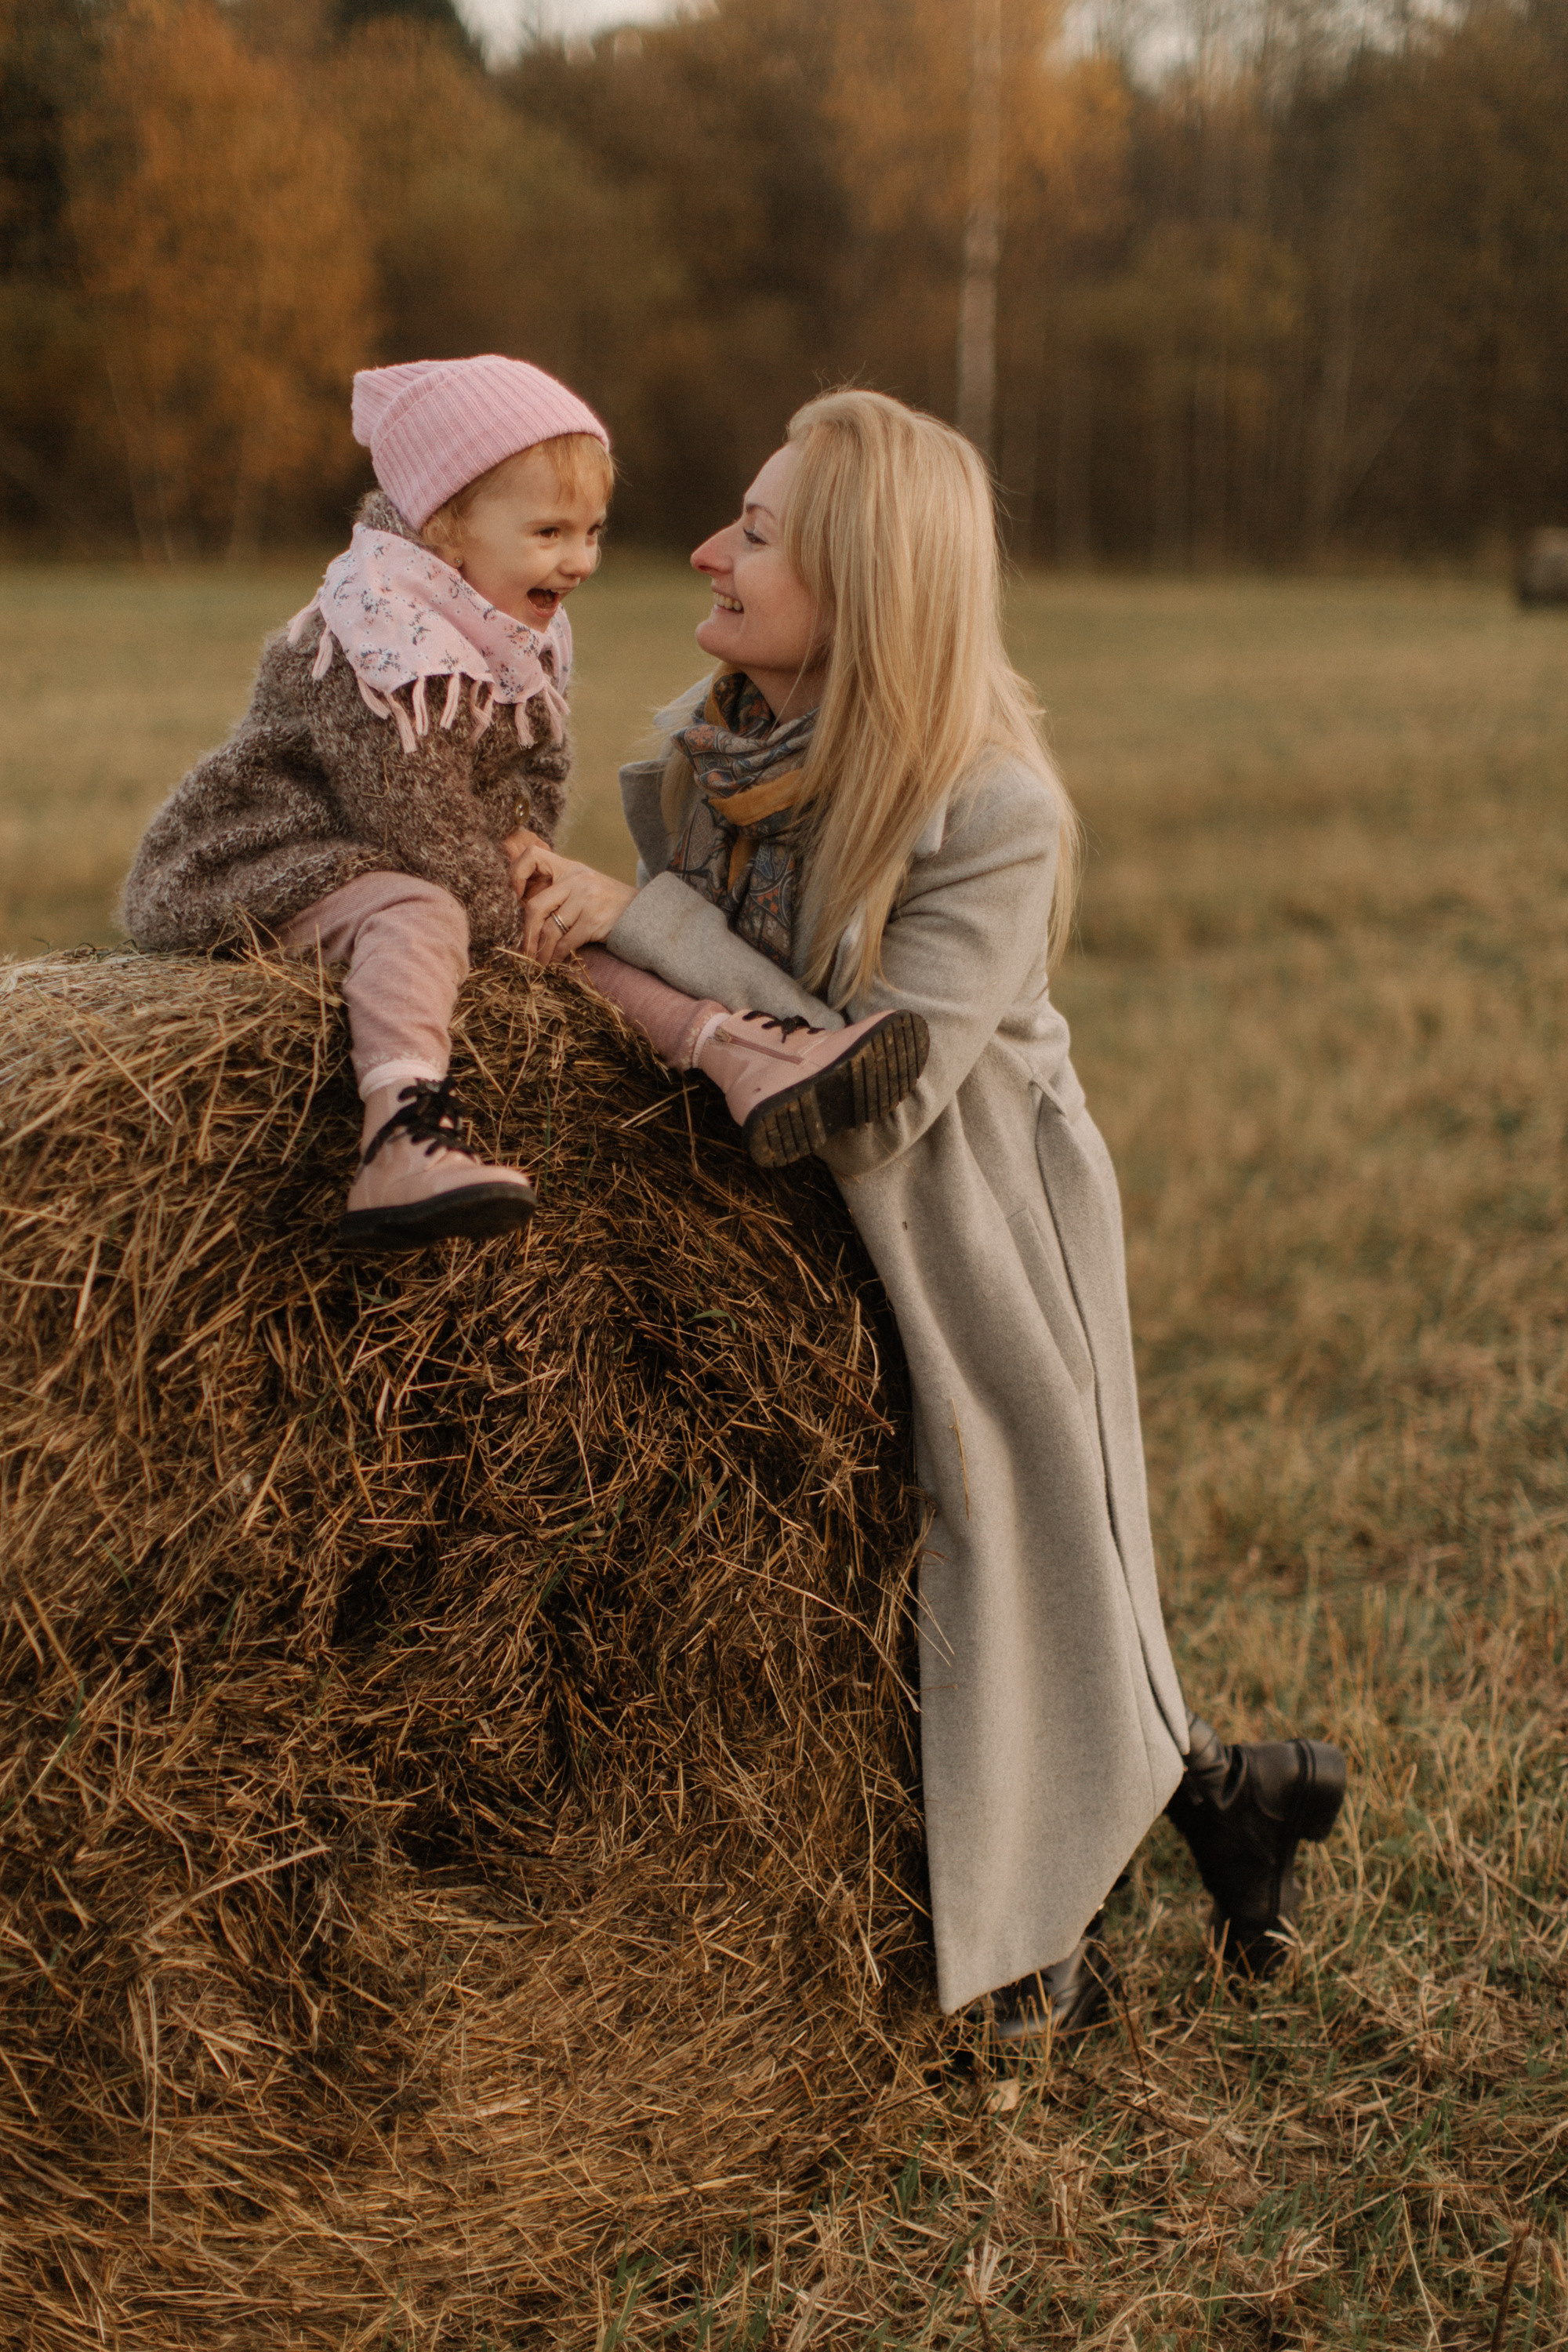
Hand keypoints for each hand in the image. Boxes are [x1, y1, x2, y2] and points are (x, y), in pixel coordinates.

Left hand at [505, 832, 636, 964]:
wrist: (643, 913)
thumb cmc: (607, 903)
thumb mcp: (584, 885)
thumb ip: (559, 890)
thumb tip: (526, 908)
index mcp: (569, 868)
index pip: (533, 856)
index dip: (517, 873)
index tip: (517, 895)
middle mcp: (576, 880)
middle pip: (536, 905)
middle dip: (527, 933)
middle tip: (524, 950)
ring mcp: (586, 899)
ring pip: (550, 929)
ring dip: (541, 951)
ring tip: (538, 962)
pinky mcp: (593, 920)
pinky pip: (566, 942)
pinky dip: (557, 956)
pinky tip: (555, 961)